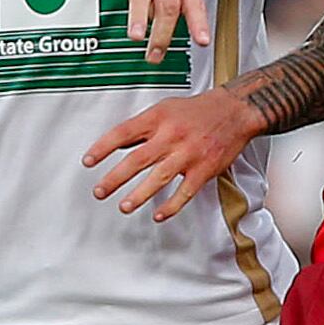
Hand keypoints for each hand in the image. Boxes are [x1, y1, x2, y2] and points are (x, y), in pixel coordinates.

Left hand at [84, 87, 261, 221]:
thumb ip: (142, 128)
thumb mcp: (165, 109)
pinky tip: (159, 215)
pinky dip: (172, 205)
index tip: (88, 162)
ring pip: (159, 178)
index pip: (123, 133)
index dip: (102, 148)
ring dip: (139, 195)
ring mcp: (189, 154)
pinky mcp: (205, 168)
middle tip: (99, 191)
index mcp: (158, 119)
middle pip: (137, 159)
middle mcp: (171, 136)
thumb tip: (118, 144)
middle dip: (115, 178)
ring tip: (123, 207)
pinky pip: (185, 191)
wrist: (235, 112)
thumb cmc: (198, 111)